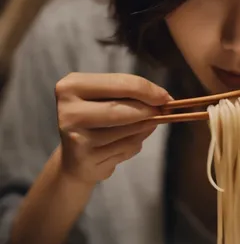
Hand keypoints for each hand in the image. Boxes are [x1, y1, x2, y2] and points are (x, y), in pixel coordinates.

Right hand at [56, 73, 170, 183]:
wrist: (72, 160)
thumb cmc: (94, 123)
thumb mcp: (105, 100)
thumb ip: (129, 97)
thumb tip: (163, 99)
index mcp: (72, 86)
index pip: (120, 83)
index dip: (148, 90)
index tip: (166, 97)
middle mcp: (69, 110)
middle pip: (123, 109)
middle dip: (149, 111)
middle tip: (163, 112)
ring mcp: (76, 136)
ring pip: (127, 130)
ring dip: (143, 129)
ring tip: (142, 128)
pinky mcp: (86, 158)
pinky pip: (125, 148)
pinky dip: (134, 144)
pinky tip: (126, 144)